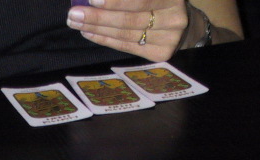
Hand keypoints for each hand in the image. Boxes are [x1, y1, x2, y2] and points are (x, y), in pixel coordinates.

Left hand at [66, 0, 240, 62]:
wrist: (185, 24)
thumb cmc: (158, 1)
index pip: (140, 0)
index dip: (115, 1)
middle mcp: (174, 18)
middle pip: (130, 19)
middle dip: (98, 17)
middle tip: (74, 14)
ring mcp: (169, 39)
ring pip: (126, 35)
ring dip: (97, 29)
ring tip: (76, 22)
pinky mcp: (161, 55)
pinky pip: (127, 47)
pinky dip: (105, 40)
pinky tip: (89, 33)